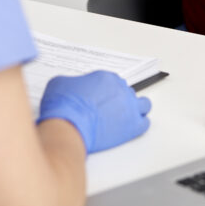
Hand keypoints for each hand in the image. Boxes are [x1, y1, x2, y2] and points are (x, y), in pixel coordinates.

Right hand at [37, 71, 151, 153]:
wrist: (68, 125)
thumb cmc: (63, 105)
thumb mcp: (60, 83)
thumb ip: (71, 82)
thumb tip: (71, 87)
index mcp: (106, 77)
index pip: (111, 82)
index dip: (105, 91)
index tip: (99, 98)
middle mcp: (121, 89)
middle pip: (126, 92)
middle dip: (119, 100)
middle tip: (108, 109)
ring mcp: (129, 107)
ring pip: (143, 105)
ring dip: (135, 109)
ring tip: (125, 117)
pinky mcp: (132, 126)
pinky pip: (144, 123)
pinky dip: (138, 124)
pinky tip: (129, 128)